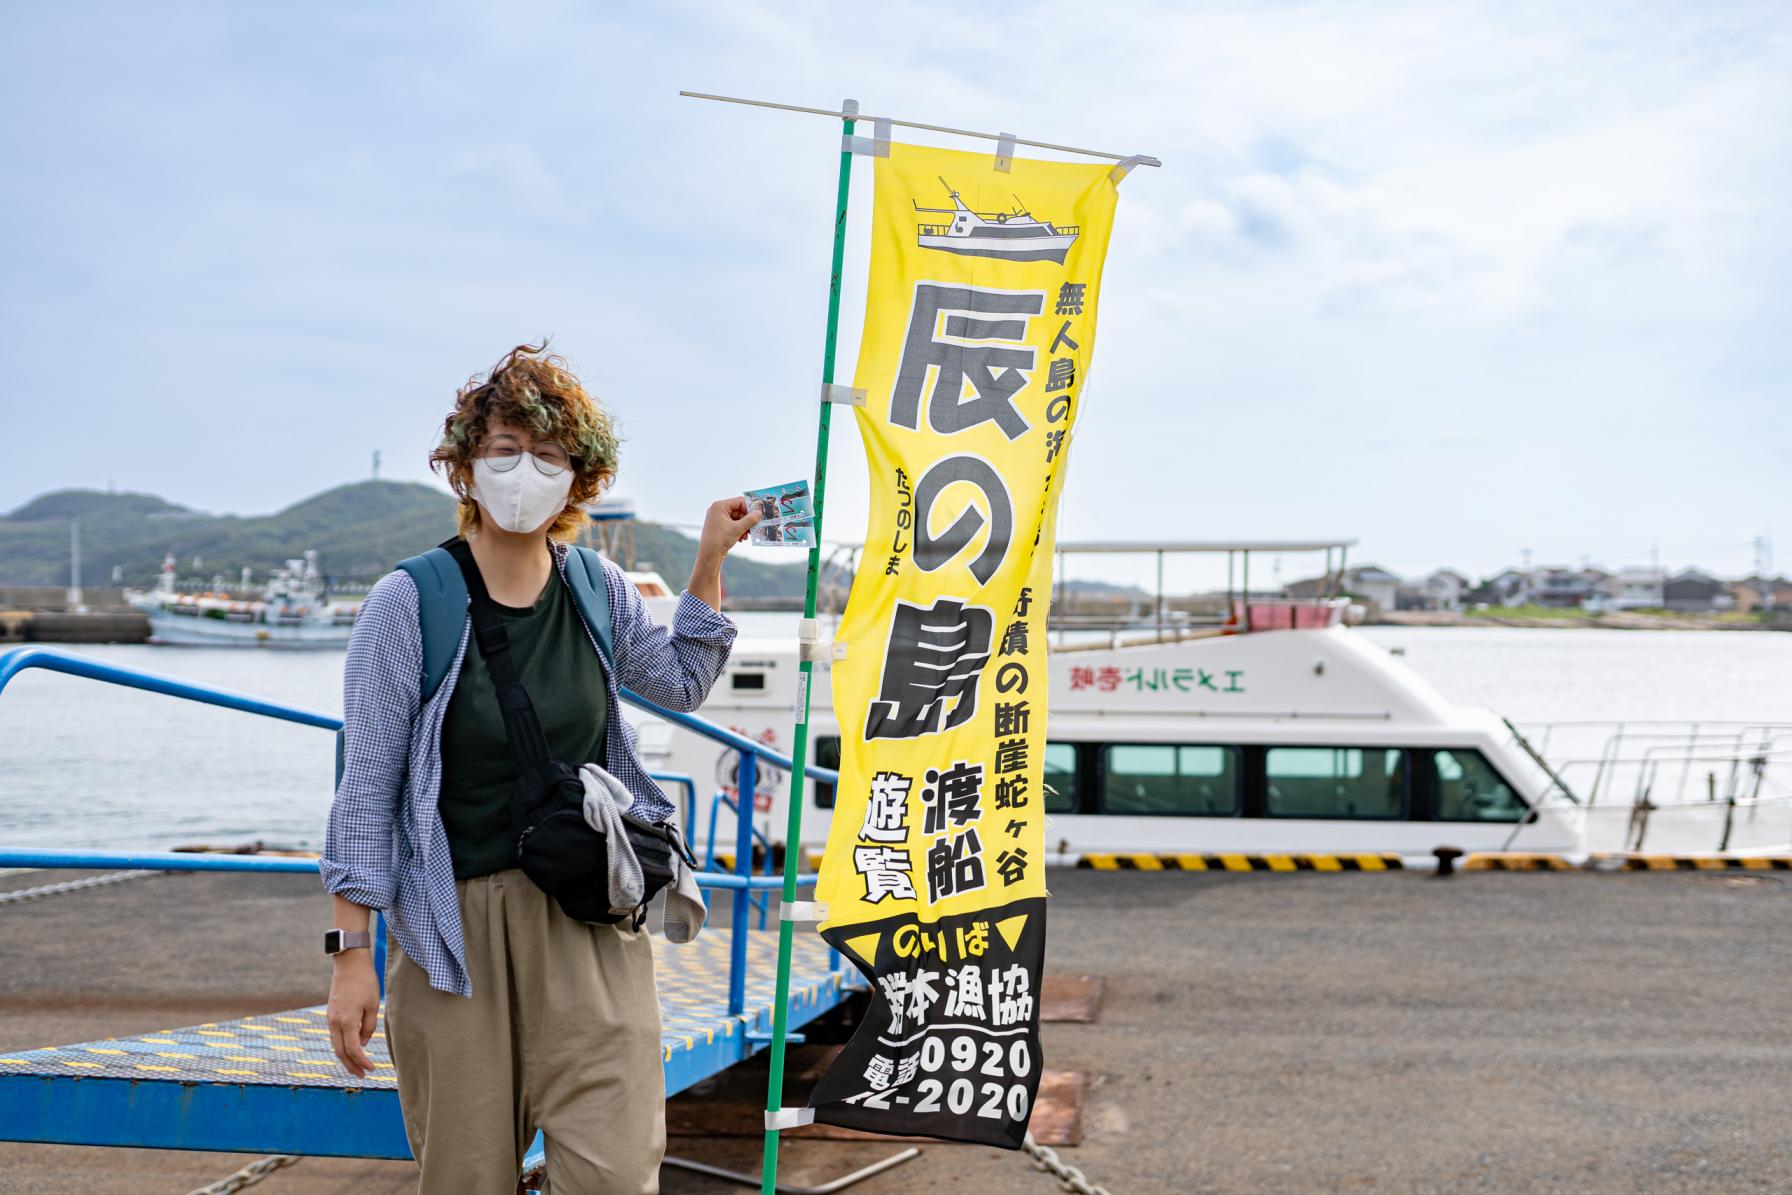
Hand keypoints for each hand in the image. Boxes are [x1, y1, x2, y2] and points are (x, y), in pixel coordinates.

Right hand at [327, 954, 380, 1078]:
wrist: (349, 963)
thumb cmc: (365, 982)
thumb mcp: (373, 1005)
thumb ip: (369, 1026)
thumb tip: (364, 1043)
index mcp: (347, 1021)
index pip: (353, 1050)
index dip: (362, 1062)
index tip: (371, 1069)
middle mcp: (334, 1022)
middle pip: (340, 1052)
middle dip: (350, 1066)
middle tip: (361, 1076)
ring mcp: (330, 1018)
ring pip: (335, 1044)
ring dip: (345, 1057)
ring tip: (356, 1066)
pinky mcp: (331, 1013)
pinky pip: (335, 1035)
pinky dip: (342, 1045)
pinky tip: (352, 1048)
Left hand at [697, 496, 761, 562]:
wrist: (709, 555)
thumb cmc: (719, 540)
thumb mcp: (738, 529)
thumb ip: (750, 519)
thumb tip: (759, 513)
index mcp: (719, 506)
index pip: (739, 502)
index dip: (750, 508)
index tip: (758, 515)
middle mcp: (717, 510)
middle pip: (738, 510)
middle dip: (747, 520)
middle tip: (754, 527)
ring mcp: (718, 518)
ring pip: (737, 518)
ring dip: (744, 527)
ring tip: (747, 536)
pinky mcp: (719, 526)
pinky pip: (732, 524)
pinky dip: (739, 530)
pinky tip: (741, 538)